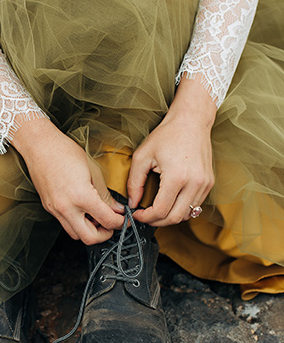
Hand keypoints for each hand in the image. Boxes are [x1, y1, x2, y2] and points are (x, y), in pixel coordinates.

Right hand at [11, 118, 124, 244]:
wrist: (40, 146)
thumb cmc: (65, 152)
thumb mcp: (93, 171)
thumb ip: (105, 194)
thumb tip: (116, 209)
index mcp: (81, 196)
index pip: (107, 220)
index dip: (120, 223)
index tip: (123, 220)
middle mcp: (66, 207)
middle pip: (90, 238)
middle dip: (105, 234)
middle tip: (111, 225)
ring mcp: (55, 210)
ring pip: (75, 235)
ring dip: (89, 231)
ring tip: (96, 217)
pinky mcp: (49, 208)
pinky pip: (65, 224)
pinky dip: (77, 223)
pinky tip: (83, 211)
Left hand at [127, 77, 215, 227]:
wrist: (191, 121)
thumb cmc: (166, 135)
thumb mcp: (143, 155)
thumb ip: (134, 182)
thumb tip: (132, 203)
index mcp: (177, 177)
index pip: (161, 211)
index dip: (146, 217)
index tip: (136, 214)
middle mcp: (195, 183)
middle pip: (175, 218)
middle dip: (156, 222)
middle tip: (144, 216)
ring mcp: (205, 184)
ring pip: (187, 214)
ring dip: (170, 216)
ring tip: (155, 209)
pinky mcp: (209, 183)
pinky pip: (195, 205)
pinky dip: (181, 208)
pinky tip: (170, 201)